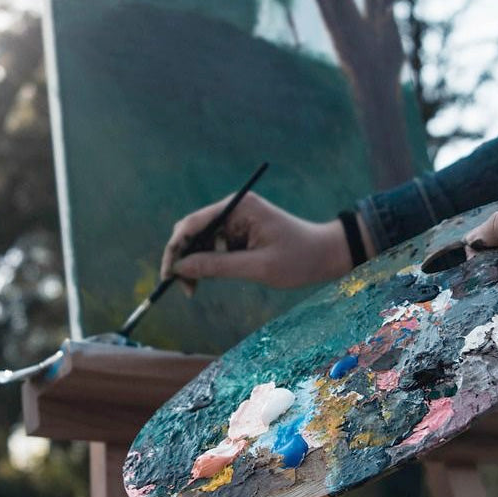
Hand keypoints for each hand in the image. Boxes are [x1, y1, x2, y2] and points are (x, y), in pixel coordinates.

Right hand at [160, 192, 360, 291]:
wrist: (328, 255)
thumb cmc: (299, 259)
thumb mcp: (257, 267)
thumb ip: (217, 266)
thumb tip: (180, 268)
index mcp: (239, 207)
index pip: (192, 223)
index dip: (175, 248)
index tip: (169, 275)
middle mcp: (234, 208)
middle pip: (192, 230)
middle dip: (183, 258)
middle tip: (184, 288)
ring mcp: (236, 219)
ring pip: (200, 240)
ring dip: (194, 263)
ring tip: (195, 289)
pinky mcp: (240, 231)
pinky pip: (214, 246)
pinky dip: (208, 263)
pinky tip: (209, 279)